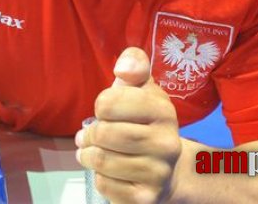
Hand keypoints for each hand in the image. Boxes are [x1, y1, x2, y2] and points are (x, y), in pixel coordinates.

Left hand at [76, 48, 181, 203]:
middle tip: (88, 135)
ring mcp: (158, 173)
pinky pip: (105, 185)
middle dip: (90, 133)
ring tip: (90, 151)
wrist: (169, 170)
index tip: (103, 109)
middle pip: (105, 133)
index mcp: (163, 111)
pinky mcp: (146, 198)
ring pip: (102, 161)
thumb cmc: (145, 123)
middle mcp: (167, 143)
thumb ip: (134, 66)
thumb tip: (123, 67)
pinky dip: (98, 176)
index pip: (110, 101)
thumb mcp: (143, 90)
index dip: (101, 105)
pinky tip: (106, 171)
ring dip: (88, 155)